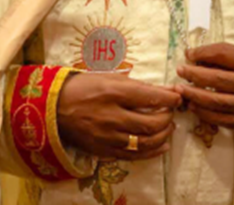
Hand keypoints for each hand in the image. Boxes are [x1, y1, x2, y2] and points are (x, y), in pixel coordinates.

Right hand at [57, 73, 180, 161]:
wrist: (54, 108)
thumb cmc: (85, 87)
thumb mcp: (111, 78)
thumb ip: (139, 86)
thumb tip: (167, 90)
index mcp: (113, 93)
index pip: (150, 97)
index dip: (170, 98)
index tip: (178, 96)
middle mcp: (112, 116)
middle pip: (151, 123)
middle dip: (168, 117)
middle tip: (172, 111)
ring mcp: (107, 136)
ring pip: (145, 142)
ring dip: (163, 135)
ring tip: (168, 127)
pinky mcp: (103, 150)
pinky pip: (133, 156)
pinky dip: (151, 152)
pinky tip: (161, 145)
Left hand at [176, 43, 233, 135]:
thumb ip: (229, 55)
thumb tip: (196, 55)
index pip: (224, 55)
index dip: (203, 53)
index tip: (190, 53)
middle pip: (217, 79)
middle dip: (194, 74)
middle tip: (180, 70)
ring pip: (215, 101)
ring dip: (194, 94)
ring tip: (180, 89)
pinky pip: (220, 119)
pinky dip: (203, 112)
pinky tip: (193, 105)